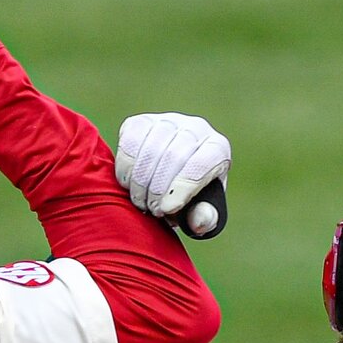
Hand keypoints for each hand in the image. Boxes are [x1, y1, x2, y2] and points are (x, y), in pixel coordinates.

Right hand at [115, 112, 231, 219]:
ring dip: (140, 181)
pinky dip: (126, 168)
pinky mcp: (141, 122)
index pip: (201, 163)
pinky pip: (130, 142)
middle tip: (152, 210)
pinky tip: (129, 184)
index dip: (182, 188)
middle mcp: (195, 128)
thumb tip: (197, 222)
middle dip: (158, 189)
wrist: (170, 176)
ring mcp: (168, 121)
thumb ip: (204, 218)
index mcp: (217, 148)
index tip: (166, 209)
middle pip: (174, 156)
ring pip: (150, 149)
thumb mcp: (202, 211)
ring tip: (141, 201)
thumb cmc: (191, 198)